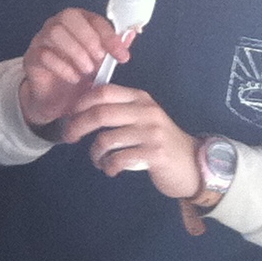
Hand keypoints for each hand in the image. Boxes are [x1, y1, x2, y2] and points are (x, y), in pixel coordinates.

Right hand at [19, 7, 134, 132]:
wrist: (55, 101)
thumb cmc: (78, 78)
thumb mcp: (100, 65)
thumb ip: (113, 49)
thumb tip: (131, 34)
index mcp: (77, 23)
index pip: (93, 19)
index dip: (109, 36)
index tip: (121, 55)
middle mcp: (57, 26)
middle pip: (69, 17)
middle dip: (88, 38)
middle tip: (99, 60)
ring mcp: (41, 40)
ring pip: (55, 32)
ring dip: (75, 52)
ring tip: (87, 71)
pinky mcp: (31, 58)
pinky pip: (44, 54)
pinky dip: (62, 67)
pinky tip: (74, 78)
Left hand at [48, 82, 201, 198]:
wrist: (192, 163)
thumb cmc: (158, 141)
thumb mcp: (142, 118)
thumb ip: (119, 110)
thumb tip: (81, 108)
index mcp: (140, 98)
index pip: (104, 92)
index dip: (81, 102)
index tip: (70, 115)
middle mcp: (146, 112)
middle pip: (100, 114)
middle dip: (77, 126)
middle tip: (69, 137)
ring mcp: (152, 132)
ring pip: (106, 140)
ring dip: (94, 153)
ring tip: (98, 160)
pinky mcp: (155, 154)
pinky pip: (119, 159)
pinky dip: (108, 166)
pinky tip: (111, 169)